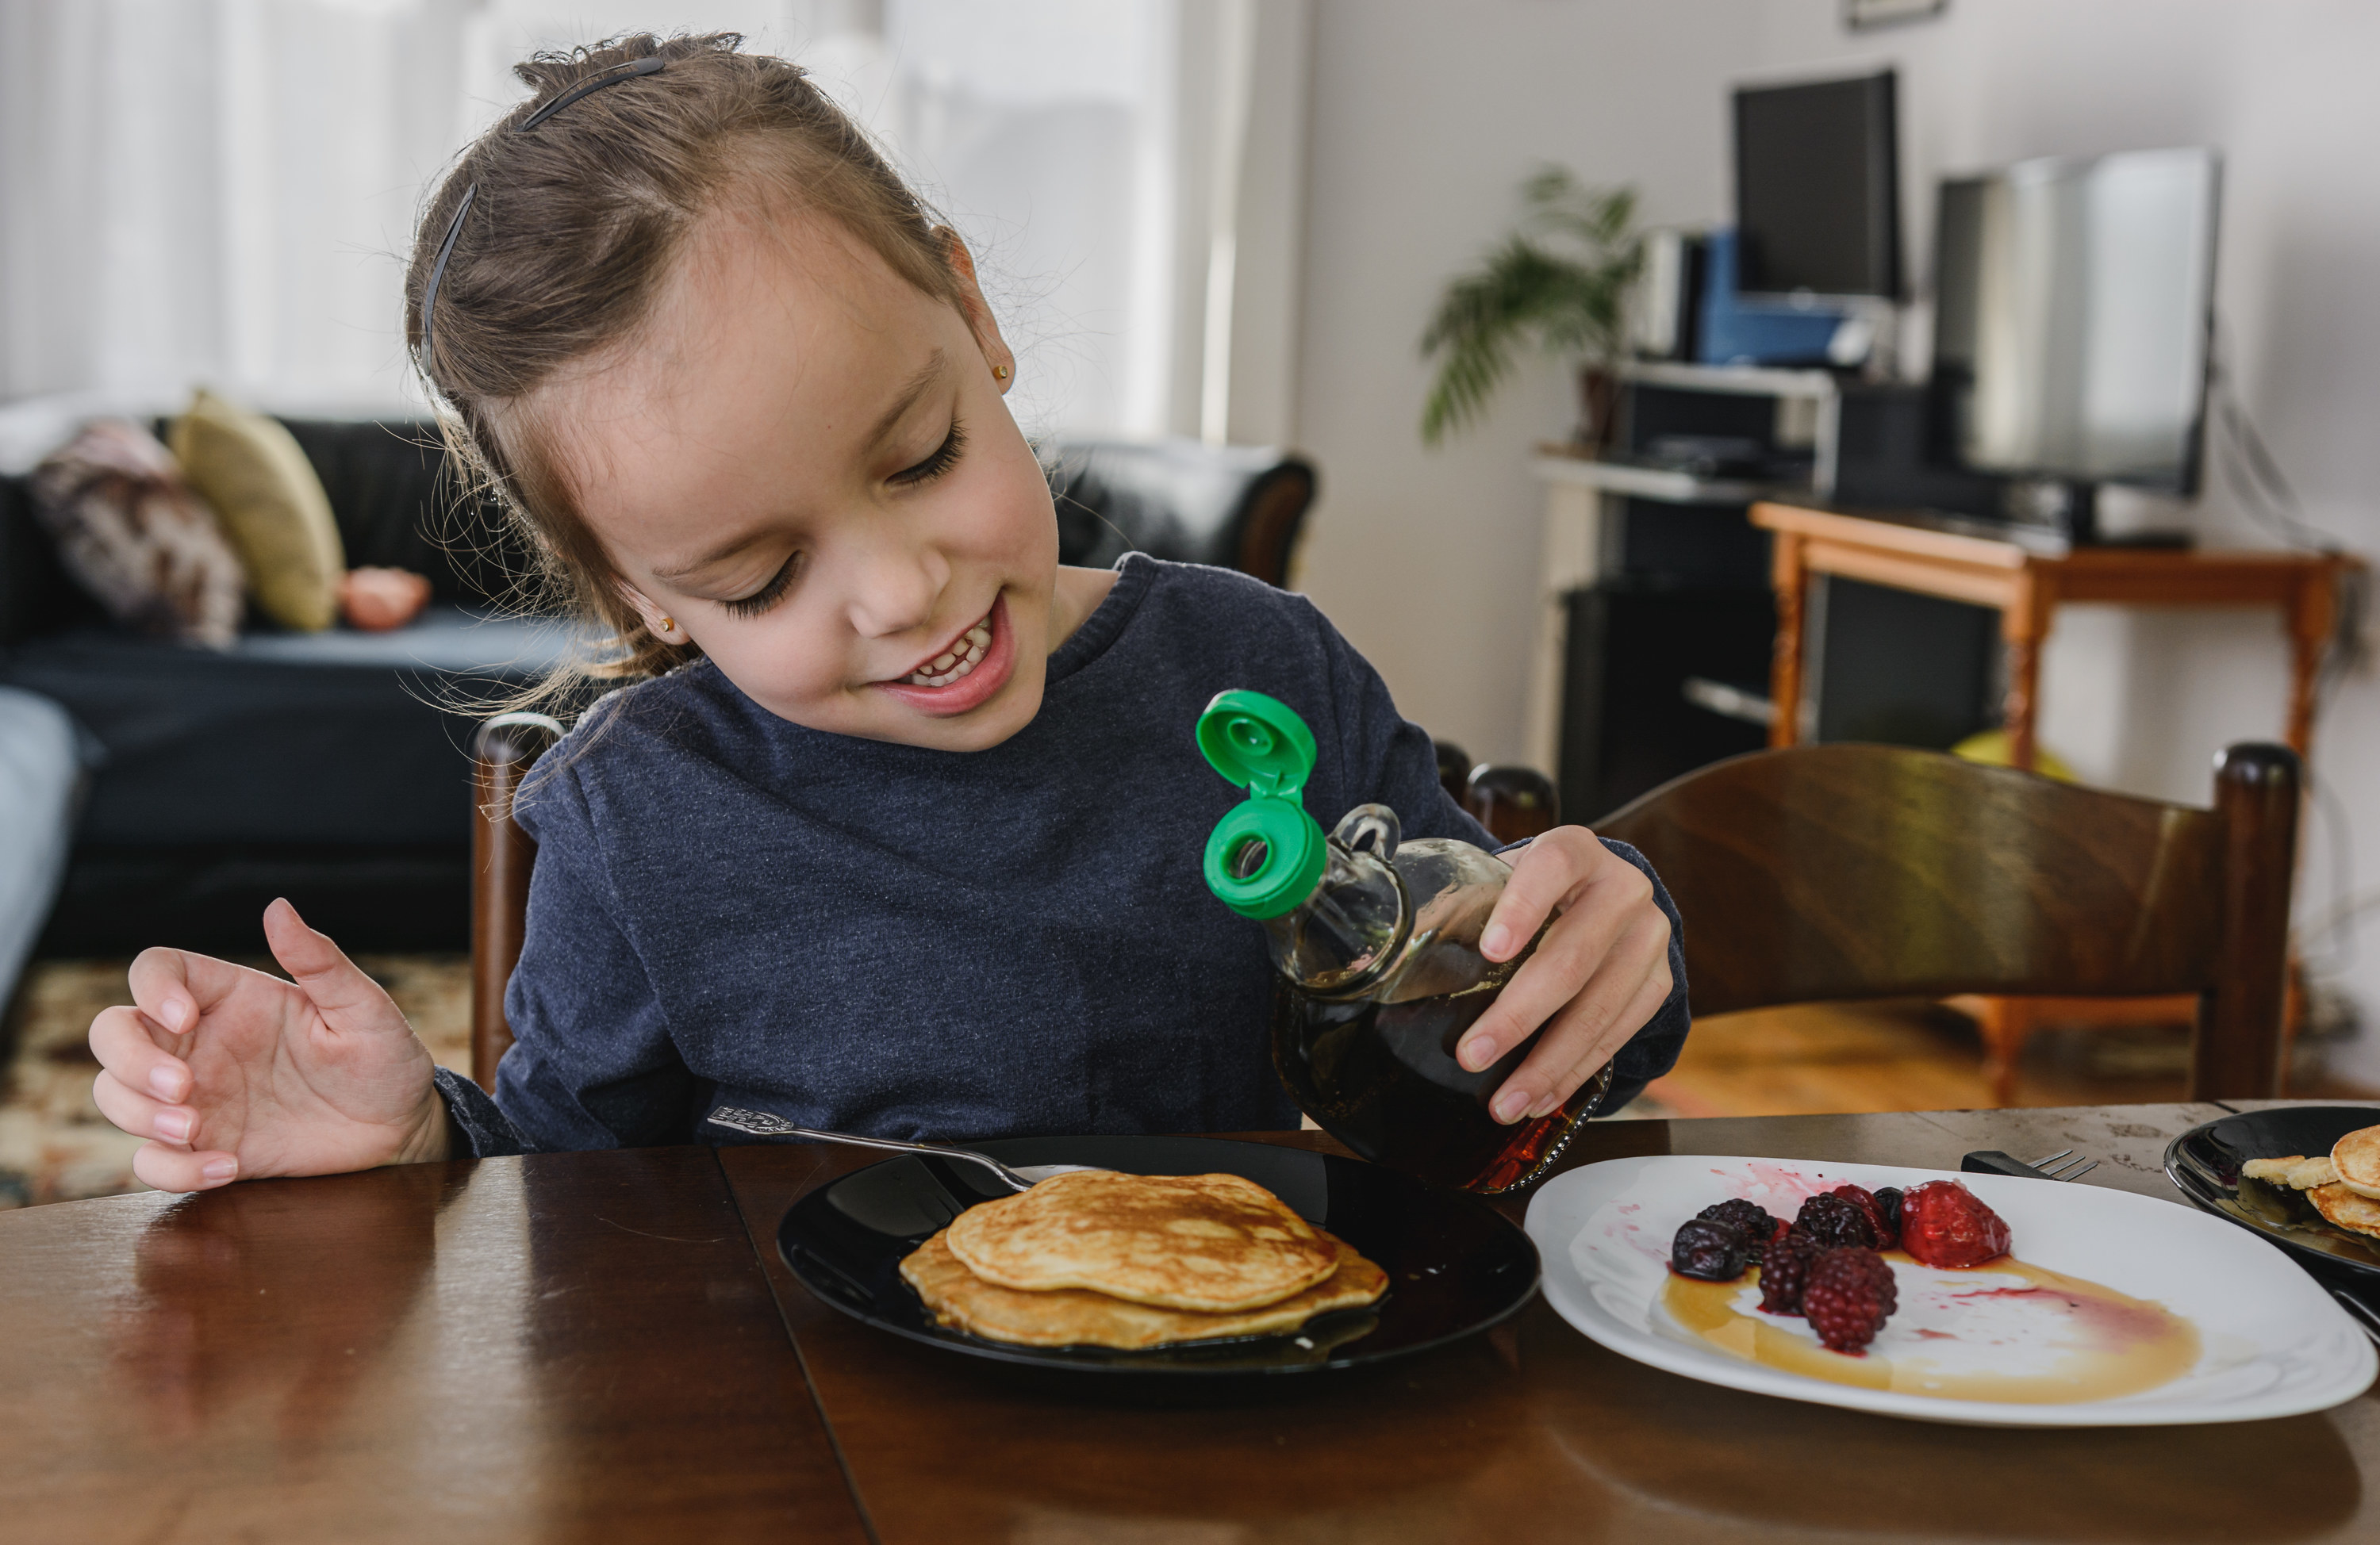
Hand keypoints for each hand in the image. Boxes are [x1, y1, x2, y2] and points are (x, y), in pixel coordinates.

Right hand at [87, 899, 448, 1191]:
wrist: (397, 1128)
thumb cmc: (383, 1058)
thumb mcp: (363, 1009)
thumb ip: (321, 962)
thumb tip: (279, 908)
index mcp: (231, 997)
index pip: (157, 970)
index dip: (151, 988)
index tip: (186, 1017)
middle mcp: (200, 1043)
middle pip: (113, 1033)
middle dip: (129, 1060)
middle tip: (182, 1087)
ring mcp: (196, 1097)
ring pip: (115, 1096)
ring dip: (139, 1115)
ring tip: (195, 1131)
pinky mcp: (205, 1147)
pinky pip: (153, 1161)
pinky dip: (172, 1168)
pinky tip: (226, 1167)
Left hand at [1453, 827, 1673, 1124]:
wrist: (1606, 896)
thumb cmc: (1536, 892)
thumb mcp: (1505, 879)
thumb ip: (1466, 904)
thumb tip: (1396, 959)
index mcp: (1575, 851)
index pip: (1552, 867)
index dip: (1522, 906)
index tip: (1489, 950)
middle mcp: (1622, 889)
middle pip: (1573, 958)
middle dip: (1519, 1017)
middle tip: (1472, 1056)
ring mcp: (1648, 939)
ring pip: (1599, 1010)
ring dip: (1547, 1064)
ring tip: (1504, 1102)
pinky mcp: (1658, 983)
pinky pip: (1616, 1036)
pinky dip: (1573, 1072)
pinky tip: (1540, 1097)